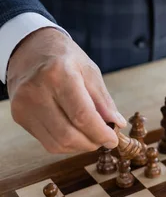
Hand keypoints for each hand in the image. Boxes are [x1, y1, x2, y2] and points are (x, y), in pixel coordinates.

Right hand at [7, 28, 126, 153]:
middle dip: (92, 142)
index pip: (82, 115)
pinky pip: (47, 142)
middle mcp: (37, 92)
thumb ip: (103, 100)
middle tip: (105, 139)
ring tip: (92, 137)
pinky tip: (76, 135)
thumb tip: (116, 124)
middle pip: (68, 134)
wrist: (29, 49)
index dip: (101, 133)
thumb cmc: (64, 58)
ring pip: (57, 143)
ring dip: (80, 146)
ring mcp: (24, 106)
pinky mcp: (19, 116)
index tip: (113, 139)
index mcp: (58, 75)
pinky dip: (66, 144)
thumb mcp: (90, 71)